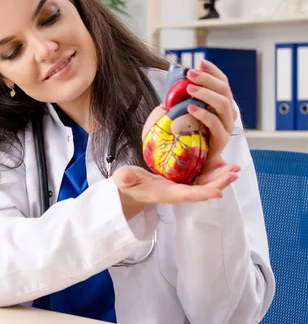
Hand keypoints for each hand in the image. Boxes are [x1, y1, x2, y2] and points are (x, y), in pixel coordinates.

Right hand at [113, 159, 239, 218]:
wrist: (130, 190)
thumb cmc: (128, 185)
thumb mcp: (124, 180)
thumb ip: (126, 179)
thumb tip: (127, 178)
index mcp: (166, 193)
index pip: (187, 194)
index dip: (203, 194)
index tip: (219, 192)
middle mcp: (177, 192)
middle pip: (202, 189)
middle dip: (219, 182)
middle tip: (234, 172)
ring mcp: (181, 186)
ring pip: (204, 183)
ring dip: (220, 176)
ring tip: (234, 168)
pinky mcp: (182, 180)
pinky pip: (200, 177)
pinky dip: (212, 171)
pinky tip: (221, 163)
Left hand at [186, 59, 237, 165]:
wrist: (186, 160)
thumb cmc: (184, 133)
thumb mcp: (181, 110)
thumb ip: (182, 96)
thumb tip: (176, 78)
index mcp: (221, 104)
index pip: (223, 83)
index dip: (214, 71)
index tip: (200, 62)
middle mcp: (227, 114)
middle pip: (225, 91)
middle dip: (208, 79)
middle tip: (191, 73)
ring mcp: (226, 127)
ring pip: (224, 105)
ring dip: (206, 93)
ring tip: (189, 88)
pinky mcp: (221, 141)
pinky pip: (216, 124)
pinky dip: (203, 113)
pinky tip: (190, 107)